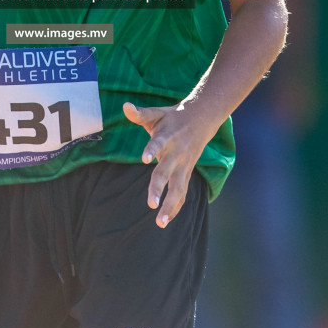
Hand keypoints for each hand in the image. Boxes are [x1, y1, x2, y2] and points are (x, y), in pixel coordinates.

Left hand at [123, 100, 217, 228]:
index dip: (152, 150)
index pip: (158, 143)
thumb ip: (140, 113)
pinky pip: (182, 193)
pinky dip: (176, 207)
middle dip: (159, 188)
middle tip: (151, 204)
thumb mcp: (157, 112)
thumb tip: (125, 106)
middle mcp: (176, 153)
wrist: (202, 118)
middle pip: (167, 172)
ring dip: (170, 206)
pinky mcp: (187, 173)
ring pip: (178, 188)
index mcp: (167, 136)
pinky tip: (166, 221)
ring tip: (160, 222)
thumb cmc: (173, 117)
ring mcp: (183, 165)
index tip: (144, 159)